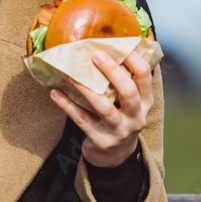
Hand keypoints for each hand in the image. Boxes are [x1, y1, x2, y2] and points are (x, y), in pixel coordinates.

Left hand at [49, 50, 153, 167]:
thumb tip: (109, 46)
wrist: (115, 157)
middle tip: (96, 55)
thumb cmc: (120, 118)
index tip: (120, 44)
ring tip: (71, 76)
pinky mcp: (101, 141)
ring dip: (87, 90)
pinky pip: (82, 121)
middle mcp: (136, 117)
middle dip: (112, 72)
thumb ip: (124, 80)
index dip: (134, 59)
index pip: (145, 76)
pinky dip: (67, 106)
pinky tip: (55, 93)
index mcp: (145, 102)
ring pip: (105, 108)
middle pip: (128, 92)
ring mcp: (119, 131)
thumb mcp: (130, 103)